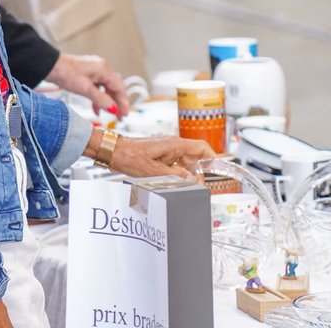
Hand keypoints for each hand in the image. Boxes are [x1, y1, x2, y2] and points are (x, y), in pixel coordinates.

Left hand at [45, 53, 129, 115]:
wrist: (50, 66)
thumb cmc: (66, 74)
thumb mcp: (86, 89)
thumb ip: (101, 100)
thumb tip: (114, 109)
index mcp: (104, 69)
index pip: (120, 88)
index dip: (124, 102)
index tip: (125, 114)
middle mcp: (102, 67)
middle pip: (115, 87)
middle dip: (118, 102)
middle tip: (120, 116)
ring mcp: (94, 69)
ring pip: (106, 87)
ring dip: (108, 101)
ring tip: (110, 114)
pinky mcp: (87, 73)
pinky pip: (98, 86)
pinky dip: (99, 97)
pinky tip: (96, 109)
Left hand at [87, 130, 214, 180]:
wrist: (113, 151)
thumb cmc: (129, 157)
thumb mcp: (153, 171)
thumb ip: (175, 176)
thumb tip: (193, 180)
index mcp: (174, 145)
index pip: (202, 147)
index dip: (213, 158)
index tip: (218, 169)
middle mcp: (172, 145)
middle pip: (195, 157)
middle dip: (200, 171)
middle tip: (199, 186)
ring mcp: (166, 149)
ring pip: (185, 161)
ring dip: (188, 173)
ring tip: (187, 186)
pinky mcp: (160, 154)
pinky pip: (175, 163)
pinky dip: (178, 173)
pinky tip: (174, 182)